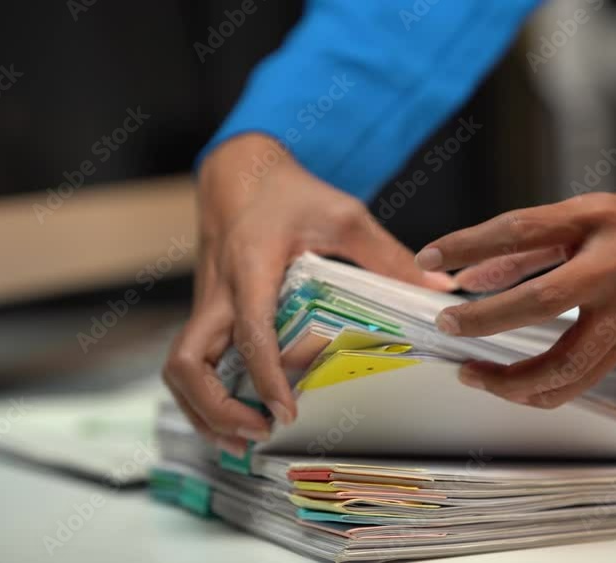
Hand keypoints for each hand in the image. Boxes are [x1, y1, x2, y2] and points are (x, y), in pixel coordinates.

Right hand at [163, 133, 454, 454]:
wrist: (238, 174)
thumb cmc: (289, 193)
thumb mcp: (343, 214)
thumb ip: (387, 254)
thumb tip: (437, 289)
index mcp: (251, 269)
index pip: (250, 333)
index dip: (266, 379)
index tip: (285, 413)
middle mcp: (218, 293)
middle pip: (186, 364)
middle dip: (214, 409)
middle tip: (258, 433)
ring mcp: (206, 306)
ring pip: (177, 370)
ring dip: (201, 411)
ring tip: (243, 438)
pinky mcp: (206, 314)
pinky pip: (189, 364)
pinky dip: (202, 396)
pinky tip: (235, 415)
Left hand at [415, 185, 615, 408]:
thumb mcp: (592, 213)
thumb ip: (531, 247)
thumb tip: (473, 275)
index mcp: (596, 218)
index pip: (519, 227)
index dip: (468, 244)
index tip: (428, 258)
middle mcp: (612, 265)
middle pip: (541, 300)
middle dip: (486, 319)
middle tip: (447, 325)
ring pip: (566, 363)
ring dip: (511, 378)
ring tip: (472, 373)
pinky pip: (582, 378)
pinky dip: (541, 388)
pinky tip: (511, 384)